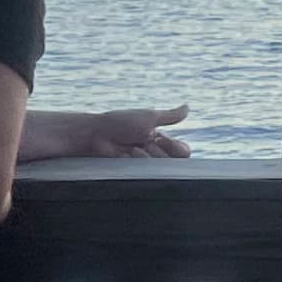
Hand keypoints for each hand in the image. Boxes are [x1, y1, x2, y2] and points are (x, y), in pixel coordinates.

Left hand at [28, 105, 192, 160]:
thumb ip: (170, 116)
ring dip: (147, 157)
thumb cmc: (119, 123)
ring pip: (161, 169)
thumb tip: (188, 107)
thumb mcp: (148, 117)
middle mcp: (155, 153)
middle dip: (160, 151)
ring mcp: (144, 164)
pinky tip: (125, 155)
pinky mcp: (133, 173)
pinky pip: (147, 174)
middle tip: (144, 142)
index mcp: (160, 140)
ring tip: (131, 148)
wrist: (94, 135)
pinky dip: (138, 163)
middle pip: (175, 162)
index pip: (183, 152)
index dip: (175, 147)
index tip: (158, 137)